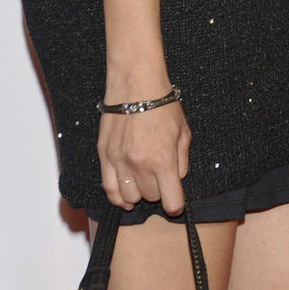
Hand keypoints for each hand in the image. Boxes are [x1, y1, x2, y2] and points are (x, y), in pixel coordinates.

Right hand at [98, 99, 190, 214]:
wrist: (136, 85)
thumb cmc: (162, 105)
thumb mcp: (184, 133)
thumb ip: (182, 162)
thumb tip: (177, 181)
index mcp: (163, 160)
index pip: (171, 201)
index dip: (176, 204)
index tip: (176, 202)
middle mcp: (140, 165)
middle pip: (151, 198)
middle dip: (158, 191)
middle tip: (160, 176)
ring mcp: (119, 162)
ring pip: (129, 198)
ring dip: (139, 193)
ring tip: (144, 181)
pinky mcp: (105, 156)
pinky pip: (109, 189)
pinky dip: (118, 197)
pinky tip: (125, 196)